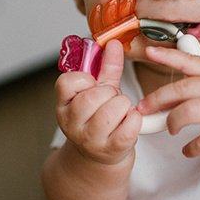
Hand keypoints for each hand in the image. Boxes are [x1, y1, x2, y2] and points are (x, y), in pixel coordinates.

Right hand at [55, 40, 141, 164]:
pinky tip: (129, 122)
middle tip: (111, 101)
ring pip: (115, 108)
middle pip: (95, 95)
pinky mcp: (111, 149)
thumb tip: (113, 43)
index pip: (68, 82)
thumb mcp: (98, 91)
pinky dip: (135, 119)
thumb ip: (106, 67)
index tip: (92, 86)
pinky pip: (131, 124)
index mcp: (64, 105)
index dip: (85, 80)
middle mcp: (72, 124)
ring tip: (120, 112)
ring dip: (124, 105)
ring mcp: (90, 139)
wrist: (101, 156)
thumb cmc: (99, 119)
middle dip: (111, 93)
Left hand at [137, 46, 199, 156]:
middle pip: (182, 88)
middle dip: (157, 98)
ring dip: (173, 121)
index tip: (149, 51)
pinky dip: (191, 147)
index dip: (168, 55)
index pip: (190, 60)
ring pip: (189, 112)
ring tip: (171, 129)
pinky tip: (188, 149)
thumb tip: (162, 83)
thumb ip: (195, 80)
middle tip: (143, 109)